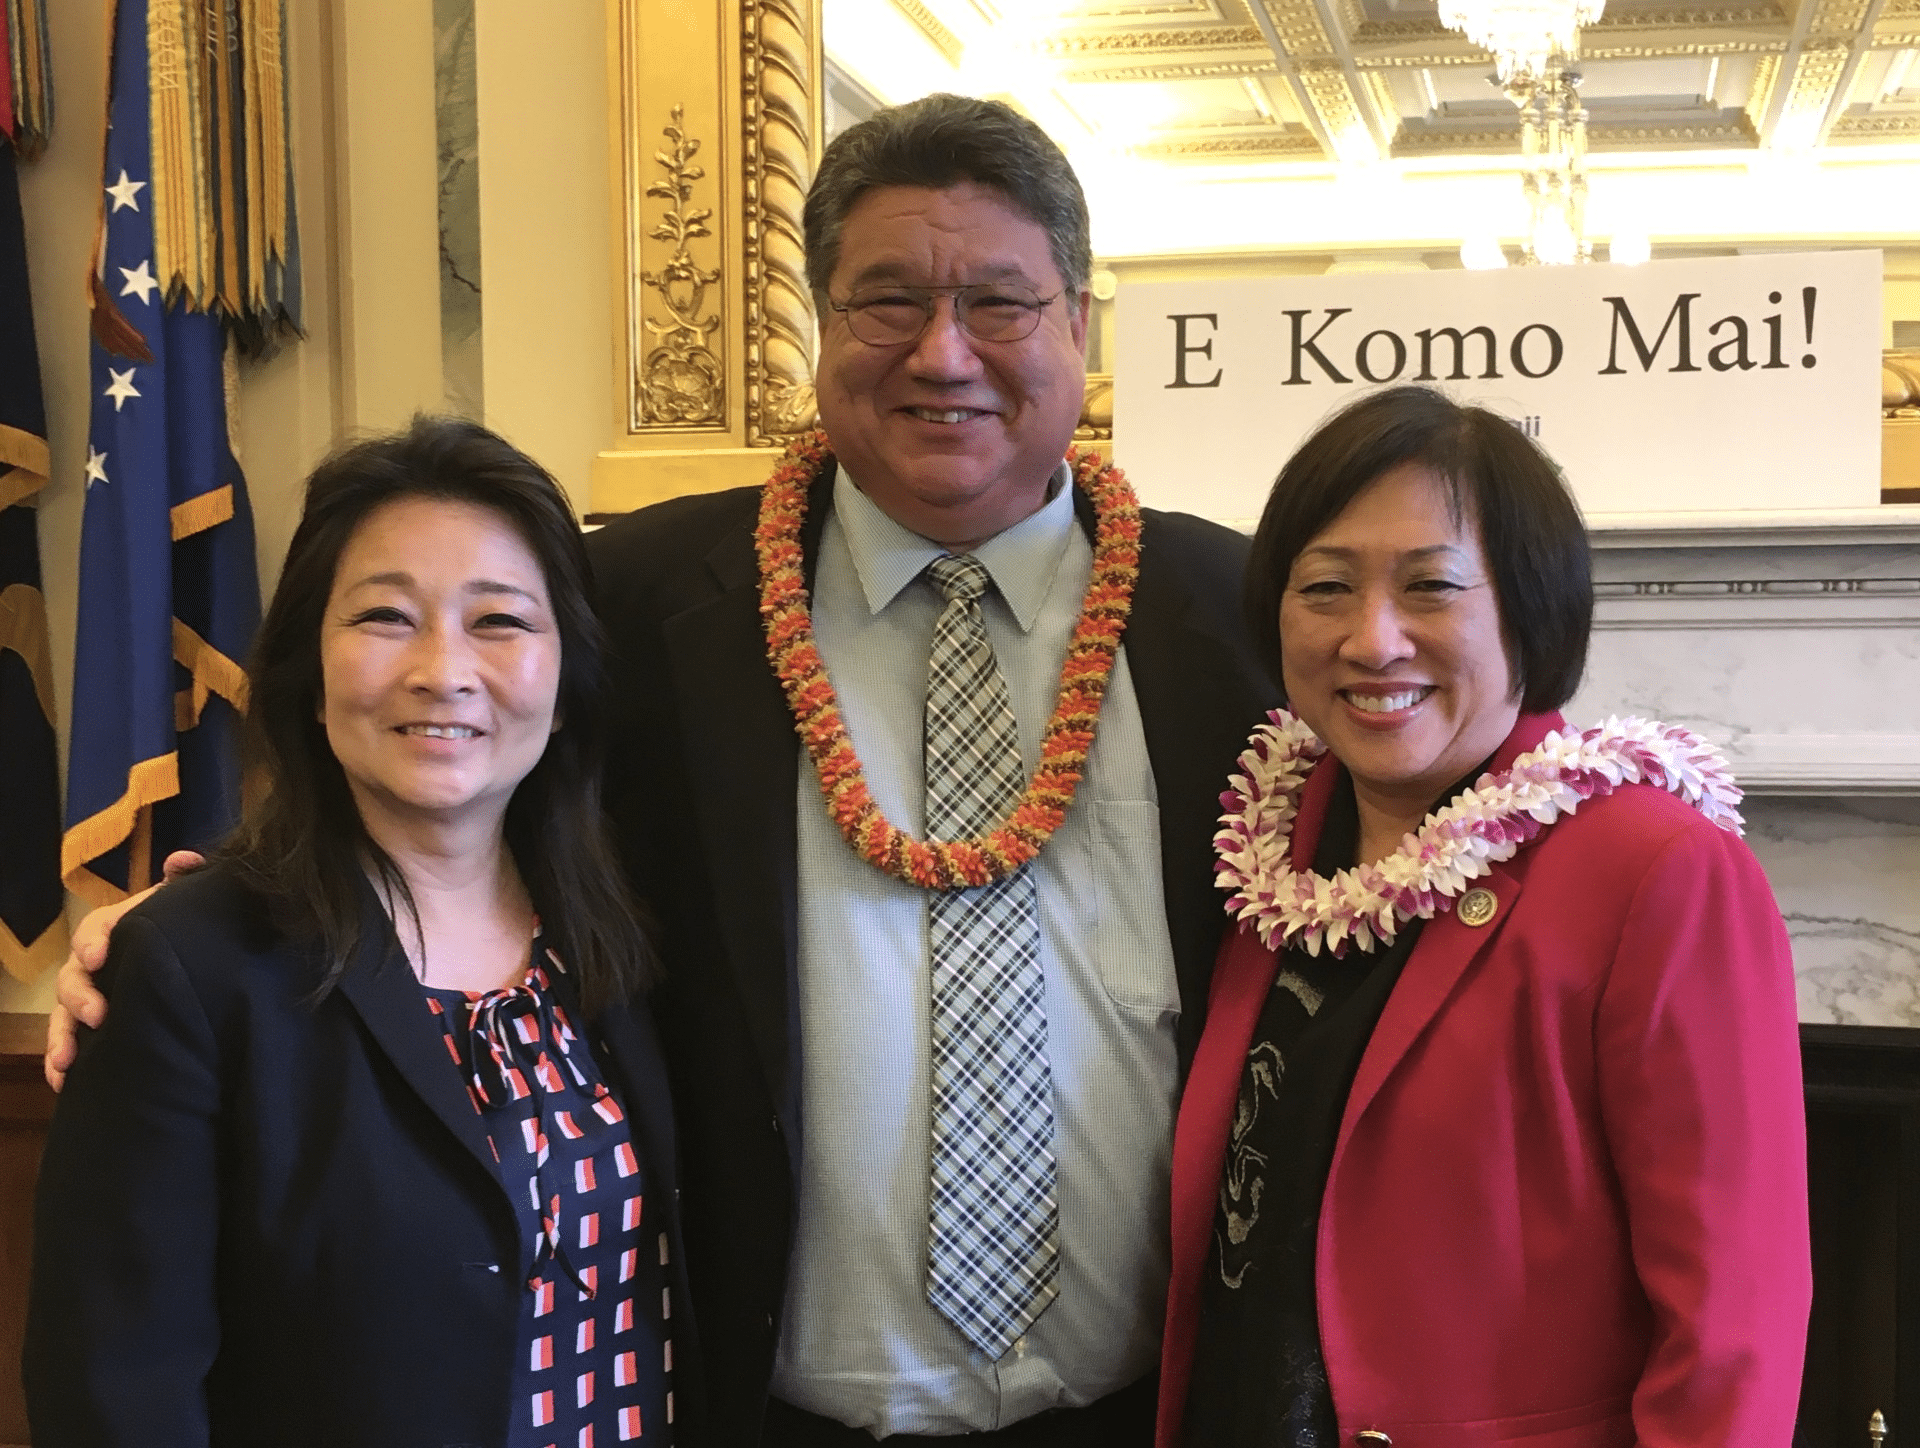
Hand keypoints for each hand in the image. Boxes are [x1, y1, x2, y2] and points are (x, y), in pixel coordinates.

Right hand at [43, 851, 206, 1090]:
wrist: (199, 964)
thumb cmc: (188, 930)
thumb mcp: (190, 904)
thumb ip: (188, 880)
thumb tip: (181, 860)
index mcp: (118, 930)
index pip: (96, 929)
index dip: (92, 940)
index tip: (98, 955)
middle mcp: (98, 965)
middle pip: (73, 977)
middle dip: (79, 996)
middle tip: (98, 1014)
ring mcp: (94, 998)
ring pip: (65, 1017)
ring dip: (61, 1037)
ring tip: (67, 1060)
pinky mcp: (97, 1030)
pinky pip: (72, 1047)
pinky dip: (62, 1063)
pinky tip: (63, 1082)